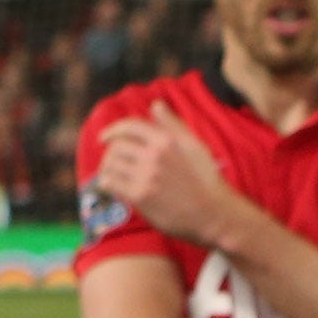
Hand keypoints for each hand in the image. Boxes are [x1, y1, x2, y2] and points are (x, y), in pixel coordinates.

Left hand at [94, 102, 250, 248]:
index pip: (130, 126)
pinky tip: (113, 187)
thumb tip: (156, 104)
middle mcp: (155, 156)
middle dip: (111, 153)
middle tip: (114, 162)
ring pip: (110, 164)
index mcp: (166, 140)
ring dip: (107, 168)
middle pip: (116, 146)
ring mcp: (146, 176)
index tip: (104, 138)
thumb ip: (173, 124)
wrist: (213, 213)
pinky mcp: (140, 196)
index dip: (113, 130)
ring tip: (113, 174)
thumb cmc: (206, 179)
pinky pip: (110, 183)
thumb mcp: (194, 146)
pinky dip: (107, 183)